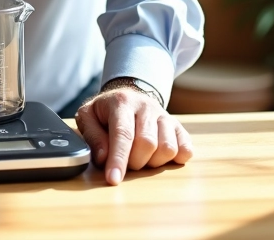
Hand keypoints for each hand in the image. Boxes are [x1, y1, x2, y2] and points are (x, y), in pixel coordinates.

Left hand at [75, 86, 192, 185]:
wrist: (129, 95)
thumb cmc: (105, 112)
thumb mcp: (88, 116)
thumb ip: (92, 136)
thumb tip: (103, 158)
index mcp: (122, 102)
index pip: (123, 133)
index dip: (118, 159)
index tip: (113, 180)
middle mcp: (146, 106)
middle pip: (147, 143)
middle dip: (134, 162)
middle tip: (125, 161)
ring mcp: (165, 116)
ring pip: (168, 148)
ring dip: (152, 162)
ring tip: (141, 157)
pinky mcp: (178, 127)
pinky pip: (185, 149)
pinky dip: (174, 160)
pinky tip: (159, 157)